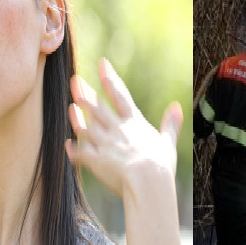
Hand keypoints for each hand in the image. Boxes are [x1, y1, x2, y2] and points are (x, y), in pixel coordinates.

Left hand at [66, 57, 181, 198]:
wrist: (147, 181)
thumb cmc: (160, 165)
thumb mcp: (167, 141)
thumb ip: (170, 124)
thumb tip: (178, 107)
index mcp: (134, 123)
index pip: (120, 95)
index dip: (110, 78)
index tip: (102, 63)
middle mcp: (116, 129)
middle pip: (98, 107)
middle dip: (85, 92)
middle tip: (75, 79)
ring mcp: (104, 143)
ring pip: (86, 126)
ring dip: (77, 116)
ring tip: (70, 105)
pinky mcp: (95, 160)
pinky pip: (81, 153)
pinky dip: (74, 149)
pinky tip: (68, 145)